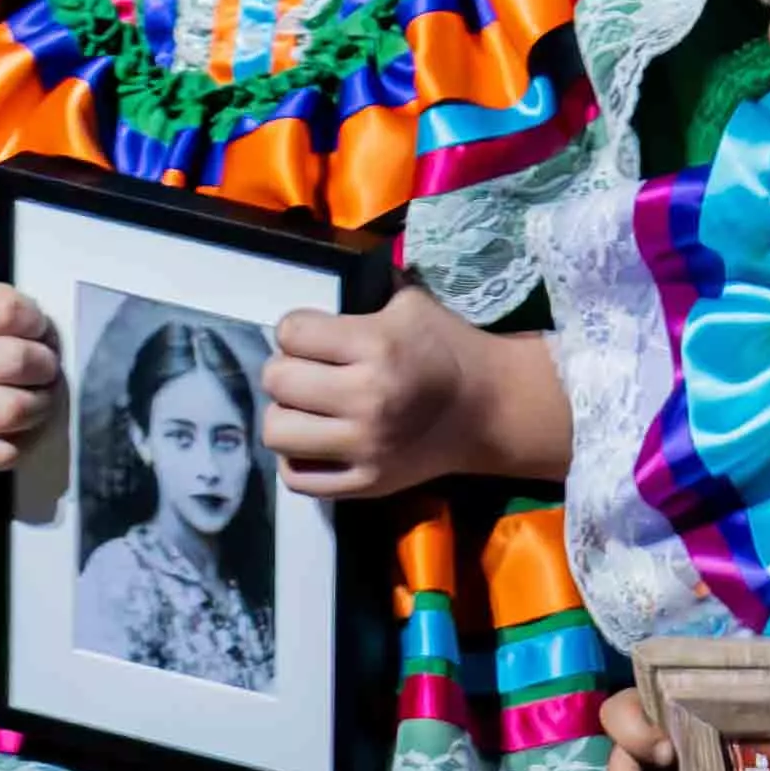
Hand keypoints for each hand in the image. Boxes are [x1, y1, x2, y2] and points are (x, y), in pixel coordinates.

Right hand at [0, 276, 61, 479]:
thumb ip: (11, 291)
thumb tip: (9, 275)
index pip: (8, 311)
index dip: (36, 320)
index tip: (35, 326)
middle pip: (16, 363)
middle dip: (45, 365)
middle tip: (44, 365)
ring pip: (10, 411)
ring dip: (38, 405)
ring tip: (36, 394)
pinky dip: (17, 445)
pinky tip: (17, 427)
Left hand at [261, 283, 554, 498]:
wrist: (492, 408)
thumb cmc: (449, 349)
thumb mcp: (414, 306)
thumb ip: (364, 295)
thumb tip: (321, 287)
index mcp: (379, 346)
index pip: (291, 332)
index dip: (298, 330)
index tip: (316, 337)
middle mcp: (368, 398)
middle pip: (276, 380)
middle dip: (289, 370)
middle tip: (313, 372)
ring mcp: (365, 447)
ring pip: (276, 431)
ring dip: (289, 416)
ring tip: (312, 409)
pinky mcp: (366, 483)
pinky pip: (296, 478)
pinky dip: (299, 459)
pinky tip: (318, 442)